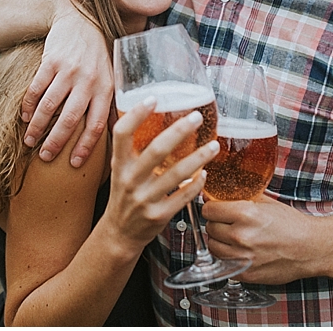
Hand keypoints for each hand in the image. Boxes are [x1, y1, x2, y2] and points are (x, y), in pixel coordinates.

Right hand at [22, 5, 112, 167]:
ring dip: (37, 127)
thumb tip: (116, 136)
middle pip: (70, 120)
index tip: (74, 164)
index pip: (96, 125)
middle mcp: (88, 81)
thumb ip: (110, 103)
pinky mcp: (50, 61)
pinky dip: (28, 105)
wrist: (80, 19)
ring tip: (30, 141)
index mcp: (105, 88)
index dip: (85, 147)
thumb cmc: (97, 55)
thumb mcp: (110, 77)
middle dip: (56, 142)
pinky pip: (36, 89)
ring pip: (49, 106)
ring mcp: (68, 71)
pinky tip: (25, 117)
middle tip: (45, 157)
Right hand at [102, 98, 218, 251]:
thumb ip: (132, 148)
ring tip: (213, 145)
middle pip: (156, 150)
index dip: (135, 115)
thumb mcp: (120, 169)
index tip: (153, 99)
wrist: (119, 233)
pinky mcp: (158, 216)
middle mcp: (129, 180)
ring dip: (198, 158)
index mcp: (119, 164)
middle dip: (179, 131)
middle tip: (196, 117)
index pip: (122, 134)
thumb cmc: (124, 195)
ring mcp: (144, 199)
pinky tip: (205, 173)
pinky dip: (196, 184)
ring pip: (176, 174)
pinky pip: (182, 196)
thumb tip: (150, 115)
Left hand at [202, 195, 319, 284]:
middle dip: (216, 223)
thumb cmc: (291, 225)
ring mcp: (242, 257)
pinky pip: (223, 262)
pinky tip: (238, 250)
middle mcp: (241, 236)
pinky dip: (227, 256)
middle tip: (227, 222)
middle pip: (209, 228)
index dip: (212, 208)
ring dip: (219, 240)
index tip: (215, 209)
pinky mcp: (245, 274)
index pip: (208, 210)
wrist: (310, 249)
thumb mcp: (266, 202)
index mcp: (245, 214)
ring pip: (212, 247)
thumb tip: (216, 194)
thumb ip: (240, 197)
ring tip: (232, 236)